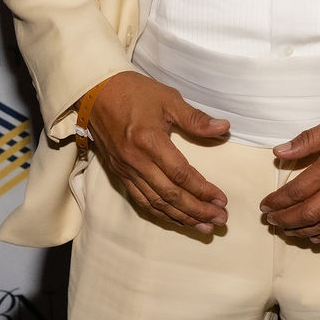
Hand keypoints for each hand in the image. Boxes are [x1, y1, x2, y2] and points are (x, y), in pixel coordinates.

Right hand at [88, 72, 229, 231]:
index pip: (180, 174)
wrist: (95, 94)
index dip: (202, 190)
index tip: (222, 201)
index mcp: (149, 140)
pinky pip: (141, 200)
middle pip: (169, 194)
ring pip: (155, 202)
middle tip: (220, 221)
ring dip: (181, 217)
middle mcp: (136, 161)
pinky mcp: (119, 174)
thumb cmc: (135, 92)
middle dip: (196, 211)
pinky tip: (176, 220)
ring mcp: (125, 170)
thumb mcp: (168, 98)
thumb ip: (196, 118)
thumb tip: (224, 128)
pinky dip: (160, 213)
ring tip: (203, 227)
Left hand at [262, 95, 319, 243]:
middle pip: (309, 213)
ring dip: (303, 231)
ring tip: (288, 230)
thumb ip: (307, 140)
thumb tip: (280, 152)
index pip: (298, 191)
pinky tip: (317, 235)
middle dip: (285, 220)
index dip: (278, 201)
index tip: (265, 206)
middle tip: (271, 221)